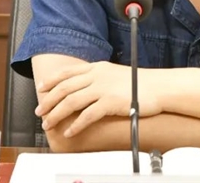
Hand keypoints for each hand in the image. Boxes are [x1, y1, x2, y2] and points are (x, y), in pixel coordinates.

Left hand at [35, 61, 161, 136]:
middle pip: (65, 88)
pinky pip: (87, 115)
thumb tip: (85, 86)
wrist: (159, 86)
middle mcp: (97, 76)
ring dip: (57, 114)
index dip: (52, 81)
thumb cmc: (140, 83)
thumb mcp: (115, 73)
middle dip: (49, 101)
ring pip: (71, 101)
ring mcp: (103, 88)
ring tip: (49, 123)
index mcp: (97, 67)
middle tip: (40, 112)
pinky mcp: (109, 102)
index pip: (68, 72)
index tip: (41, 89)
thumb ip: (99, 77)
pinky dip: (75, 125)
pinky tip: (70, 131)